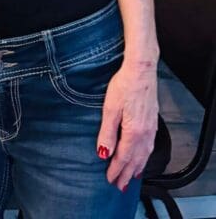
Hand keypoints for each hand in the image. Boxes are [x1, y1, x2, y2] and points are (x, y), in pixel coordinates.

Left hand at [96, 61, 157, 190]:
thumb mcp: (110, 108)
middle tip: (120, 186)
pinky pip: (150, 146)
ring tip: (132, 178)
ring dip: (137, 168)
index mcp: (133, 132)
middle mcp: (145, 133)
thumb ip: (107, 133)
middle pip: (136, 160)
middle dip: (127, 174)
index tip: (109, 179)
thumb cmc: (124, 85)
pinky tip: (143, 156)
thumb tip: (103, 153)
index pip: (123, 158)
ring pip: (145, 155)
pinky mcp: (153, 121)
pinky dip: (145, 157)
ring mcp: (151, 128)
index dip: (116, 170)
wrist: (141, 69)